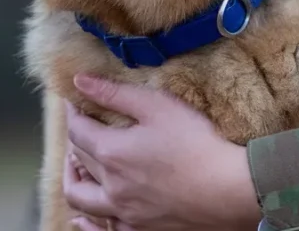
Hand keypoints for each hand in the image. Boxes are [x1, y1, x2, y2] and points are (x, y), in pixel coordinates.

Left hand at [64, 74, 261, 230]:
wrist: (225, 189)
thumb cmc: (194, 143)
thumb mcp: (156, 106)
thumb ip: (115, 93)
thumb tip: (80, 82)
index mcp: (111, 152)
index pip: (78, 130)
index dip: (73, 112)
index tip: (75, 100)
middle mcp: (110, 186)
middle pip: (78, 160)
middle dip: (75, 138)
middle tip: (82, 124)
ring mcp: (123, 212)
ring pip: (81, 198)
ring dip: (73, 179)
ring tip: (76, 165)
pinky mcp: (138, 228)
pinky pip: (101, 228)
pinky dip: (87, 221)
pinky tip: (84, 217)